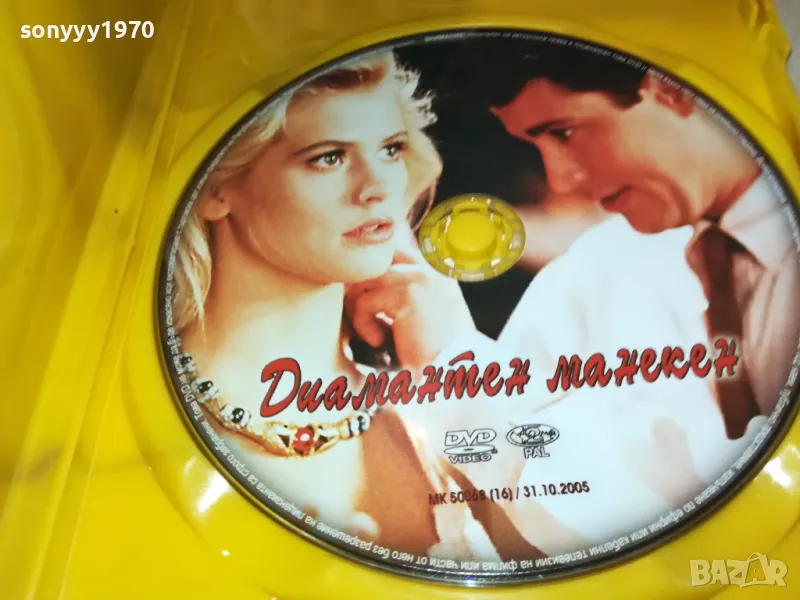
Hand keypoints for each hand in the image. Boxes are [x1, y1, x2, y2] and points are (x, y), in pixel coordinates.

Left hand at [344, 224, 474, 369]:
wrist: (455, 372)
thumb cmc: (436, 355)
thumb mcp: (423, 317)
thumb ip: (401, 299)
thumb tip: (361, 291)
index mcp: (436, 274)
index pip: (391, 255)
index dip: (371, 279)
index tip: (367, 306)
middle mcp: (429, 269)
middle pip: (375, 262)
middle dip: (358, 288)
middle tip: (360, 317)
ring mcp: (419, 277)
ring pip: (365, 280)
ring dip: (358, 309)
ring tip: (372, 334)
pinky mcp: (407, 293)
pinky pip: (365, 302)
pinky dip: (363, 325)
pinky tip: (379, 342)